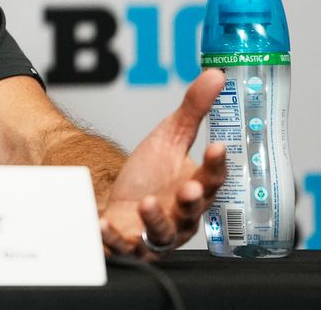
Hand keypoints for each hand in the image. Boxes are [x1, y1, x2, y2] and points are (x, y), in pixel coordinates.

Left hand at [99, 68, 226, 259]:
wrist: (120, 203)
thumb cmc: (151, 174)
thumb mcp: (170, 137)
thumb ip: (194, 109)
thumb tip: (216, 74)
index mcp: (196, 187)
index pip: (214, 178)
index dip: (216, 164)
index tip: (217, 146)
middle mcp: (182, 215)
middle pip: (193, 211)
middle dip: (192, 200)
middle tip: (190, 188)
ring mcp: (157, 233)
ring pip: (163, 233)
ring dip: (157, 220)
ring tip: (148, 203)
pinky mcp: (131, 245)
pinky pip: (125, 246)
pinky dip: (115, 238)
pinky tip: (104, 225)